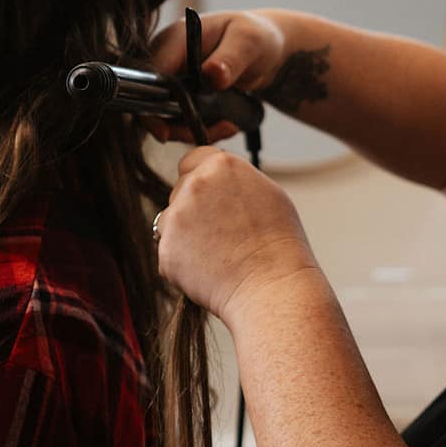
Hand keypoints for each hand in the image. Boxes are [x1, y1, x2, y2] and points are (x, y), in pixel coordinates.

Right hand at [146, 10, 289, 143]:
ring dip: (194, 130)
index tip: (168, 132)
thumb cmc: (256, 37)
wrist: (263, 49)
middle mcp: (165, 59)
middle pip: (152, 102)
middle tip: (219, 130)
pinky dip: (201, 129)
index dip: (153, 105)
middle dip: (179, 126)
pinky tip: (227, 124)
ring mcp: (171, 78)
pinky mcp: (180, 96)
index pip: (150, 75)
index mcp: (175, 38)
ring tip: (229, 126)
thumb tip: (211, 74)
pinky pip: (181, 122)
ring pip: (165, 118)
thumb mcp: (249, 42)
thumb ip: (231, 58)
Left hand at [156, 147, 320, 323]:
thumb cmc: (279, 245)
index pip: (192, 159)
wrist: (272, 287)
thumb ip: (235, 180)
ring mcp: (176, 218)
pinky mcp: (166, 250)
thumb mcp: (267, 193)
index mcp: (221, 166)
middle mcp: (194, 185)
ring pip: (170, 220)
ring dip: (185, 234)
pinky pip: (169, 251)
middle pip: (180, 190)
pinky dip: (183, 261)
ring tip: (218, 253)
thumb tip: (219, 181)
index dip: (201, 178)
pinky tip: (210, 269)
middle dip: (194, 207)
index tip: (212, 196)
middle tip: (223, 231)